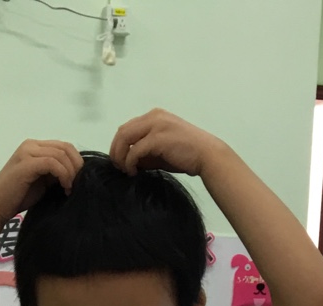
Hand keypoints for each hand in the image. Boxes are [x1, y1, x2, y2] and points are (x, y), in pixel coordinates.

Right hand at [0, 140, 83, 221]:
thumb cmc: (18, 197)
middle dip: (77, 166)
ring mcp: (28, 152)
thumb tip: (76, 173)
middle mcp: (31, 145)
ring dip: (71, 172)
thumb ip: (55, 173)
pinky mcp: (27, 163)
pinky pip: (52, 163)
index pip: (64, 146)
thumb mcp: (42, 182)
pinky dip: (63, 175)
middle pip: (65, 147)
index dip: (76, 162)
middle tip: (79, 184)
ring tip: (69, 188)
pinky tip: (64, 187)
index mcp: (35, 147)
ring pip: (60, 154)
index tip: (79, 181)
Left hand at [109, 109, 224, 176]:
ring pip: (125, 138)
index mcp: (154, 116)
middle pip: (122, 131)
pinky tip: (133, 172)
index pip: (128, 127)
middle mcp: (153, 116)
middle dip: (116, 150)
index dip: (119, 145)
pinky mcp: (158, 138)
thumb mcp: (162, 151)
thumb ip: (146, 153)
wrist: (207, 156)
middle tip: (118, 167)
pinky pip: (135, 150)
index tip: (121, 162)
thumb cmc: (187, 155)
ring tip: (125, 170)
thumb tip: (130, 162)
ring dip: (120, 156)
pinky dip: (130, 162)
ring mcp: (155, 125)